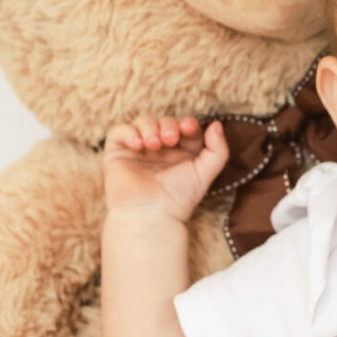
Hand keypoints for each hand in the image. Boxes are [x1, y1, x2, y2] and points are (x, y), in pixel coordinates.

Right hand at [102, 115, 228, 221]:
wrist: (151, 216)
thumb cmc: (178, 199)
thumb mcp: (205, 173)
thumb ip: (218, 150)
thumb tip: (216, 124)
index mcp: (181, 153)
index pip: (185, 127)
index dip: (188, 123)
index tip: (188, 128)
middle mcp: (160, 150)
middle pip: (164, 121)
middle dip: (168, 124)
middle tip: (170, 138)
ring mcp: (138, 150)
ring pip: (142, 122)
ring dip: (149, 126)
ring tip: (153, 144)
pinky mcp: (117, 153)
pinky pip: (119, 131)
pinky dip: (129, 132)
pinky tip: (138, 144)